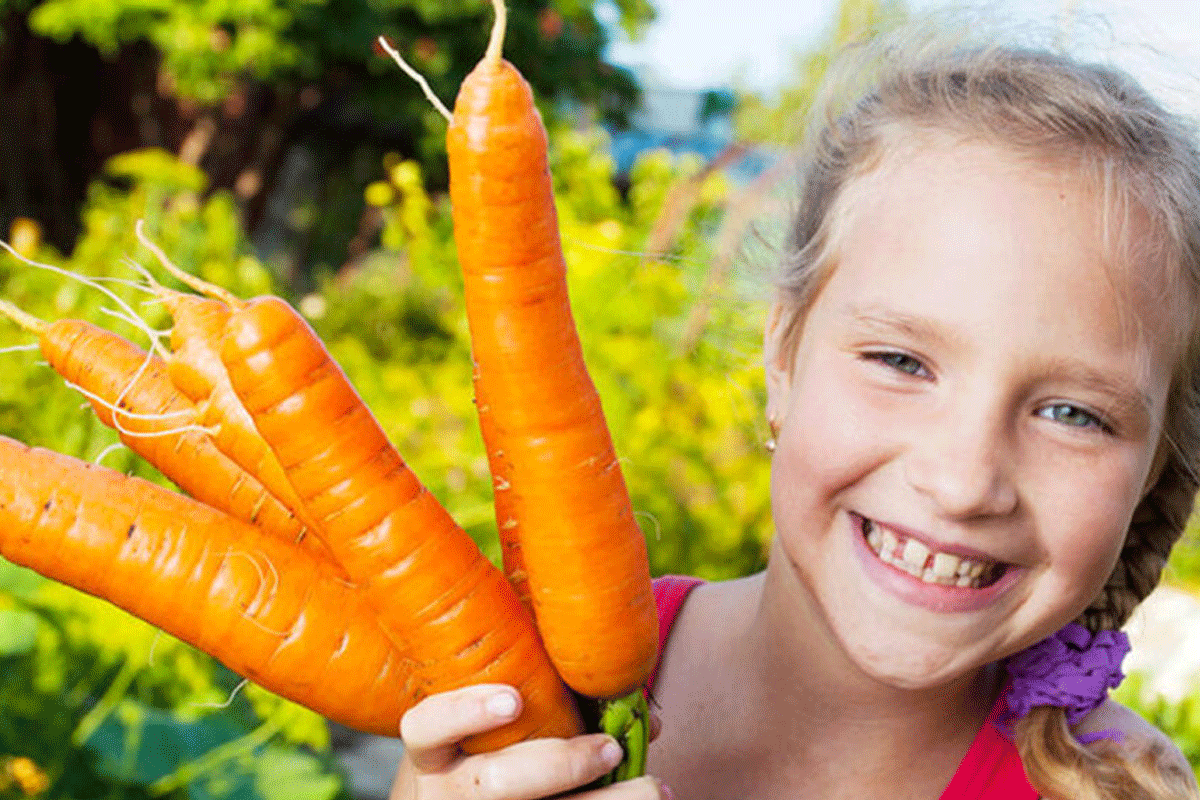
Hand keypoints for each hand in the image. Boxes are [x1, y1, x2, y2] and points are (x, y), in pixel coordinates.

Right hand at [390, 684, 671, 798]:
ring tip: (654, 788)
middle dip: (561, 765)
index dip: (464, 712)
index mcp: (433, 752)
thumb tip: (640, 709)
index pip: (427, 727)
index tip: (512, 700)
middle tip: (611, 747)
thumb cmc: (483, 757)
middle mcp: (444, 794)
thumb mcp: (487, 732)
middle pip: (494, 783)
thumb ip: (544, 699)